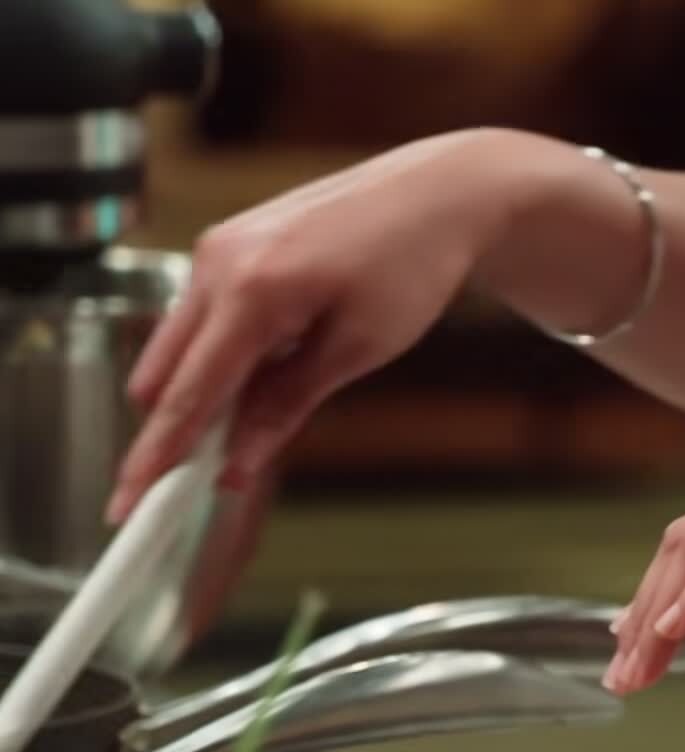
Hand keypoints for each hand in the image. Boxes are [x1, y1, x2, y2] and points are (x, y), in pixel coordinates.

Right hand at [108, 129, 561, 521]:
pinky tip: (268, 370)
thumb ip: (287, 405)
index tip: (127, 502)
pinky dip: (218, 357)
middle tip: (197, 479)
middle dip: (171, 429)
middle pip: (160, 372)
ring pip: (176, 345)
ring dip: (200, 392)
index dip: (157, 456)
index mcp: (251, 290)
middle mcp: (217, 262)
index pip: (187, 394)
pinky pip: (201, 317)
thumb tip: (235, 463)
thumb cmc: (412, 265)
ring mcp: (216, 248)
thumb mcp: (359, 347)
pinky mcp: (227, 245)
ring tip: (254, 421)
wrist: (436, 195)